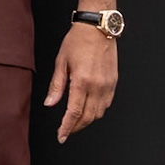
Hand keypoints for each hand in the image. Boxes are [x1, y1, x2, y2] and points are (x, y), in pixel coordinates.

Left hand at [44, 25, 117, 143]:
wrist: (98, 29)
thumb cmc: (77, 41)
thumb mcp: (61, 61)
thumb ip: (56, 85)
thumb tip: (50, 104)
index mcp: (82, 81)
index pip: (74, 112)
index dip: (66, 127)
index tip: (60, 136)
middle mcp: (98, 86)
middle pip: (88, 117)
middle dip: (76, 127)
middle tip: (65, 131)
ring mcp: (108, 85)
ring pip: (99, 113)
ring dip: (87, 120)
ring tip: (74, 121)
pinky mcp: (114, 83)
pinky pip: (106, 104)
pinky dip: (97, 111)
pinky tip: (88, 109)